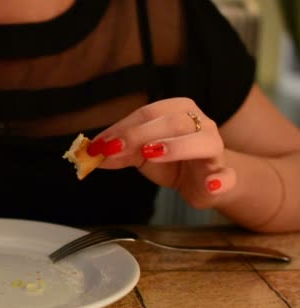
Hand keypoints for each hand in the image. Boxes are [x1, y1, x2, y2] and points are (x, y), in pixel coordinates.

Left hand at [87, 98, 234, 208]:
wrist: (204, 181)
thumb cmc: (172, 160)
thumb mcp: (140, 153)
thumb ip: (119, 151)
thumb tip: (93, 153)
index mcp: (178, 111)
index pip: (148, 113)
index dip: (123, 127)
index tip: (100, 144)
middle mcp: (200, 124)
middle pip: (173, 122)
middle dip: (141, 134)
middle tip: (116, 148)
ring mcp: (214, 149)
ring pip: (202, 142)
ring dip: (176, 147)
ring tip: (152, 154)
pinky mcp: (223, 176)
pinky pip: (227, 177)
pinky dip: (220, 180)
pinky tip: (211, 184)